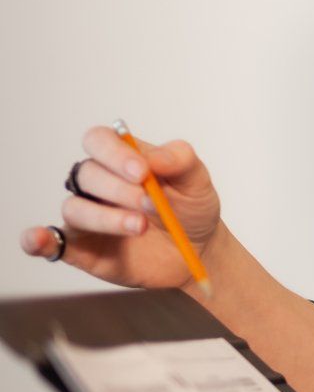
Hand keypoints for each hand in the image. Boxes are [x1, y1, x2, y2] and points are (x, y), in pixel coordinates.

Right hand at [18, 126, 223, 289]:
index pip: (98, 141)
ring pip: (75, 209)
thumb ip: (180, 160)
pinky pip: (51, 242)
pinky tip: (38, 239)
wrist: (198, 250)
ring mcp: (87, 216)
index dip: (115, 153)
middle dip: (120, 190)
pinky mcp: (82, 248)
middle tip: (152, 204)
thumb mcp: (197, 179)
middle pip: (88, 175)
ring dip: (104, 217)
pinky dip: (38, 239)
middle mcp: (97, 185)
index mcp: (121, 159)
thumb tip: (153, 158)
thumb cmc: (191, 207)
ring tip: (139, 227)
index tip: (142, 172)